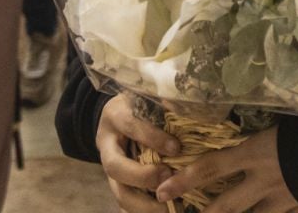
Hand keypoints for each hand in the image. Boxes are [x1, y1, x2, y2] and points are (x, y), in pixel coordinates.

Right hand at [96, 95, 177, 211]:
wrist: (122, 114)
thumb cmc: (143, 104)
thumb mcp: (150, 96)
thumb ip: (165, 102)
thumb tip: (190, 105)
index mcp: (115, 116)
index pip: (130, 125)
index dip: (152, 138)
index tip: (176, 148)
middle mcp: (106, 143)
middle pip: (115, 167)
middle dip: (142, 177)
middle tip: (168, 177)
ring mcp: (109, 167)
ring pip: (119, 192)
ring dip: (143, 204)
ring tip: (168, 207)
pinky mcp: (118, 184)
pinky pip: (126, 204)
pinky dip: (142, 211)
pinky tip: (162, 212)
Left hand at [155, 127, 297, 212]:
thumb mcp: (277, 122)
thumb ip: (255, 130)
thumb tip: (233, 119)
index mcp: (254, 154)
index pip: (211, 168)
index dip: (185, 180)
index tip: (163, 190)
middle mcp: (261, 181)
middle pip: (225, 206)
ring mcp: (280, 200)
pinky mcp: (297, 209)